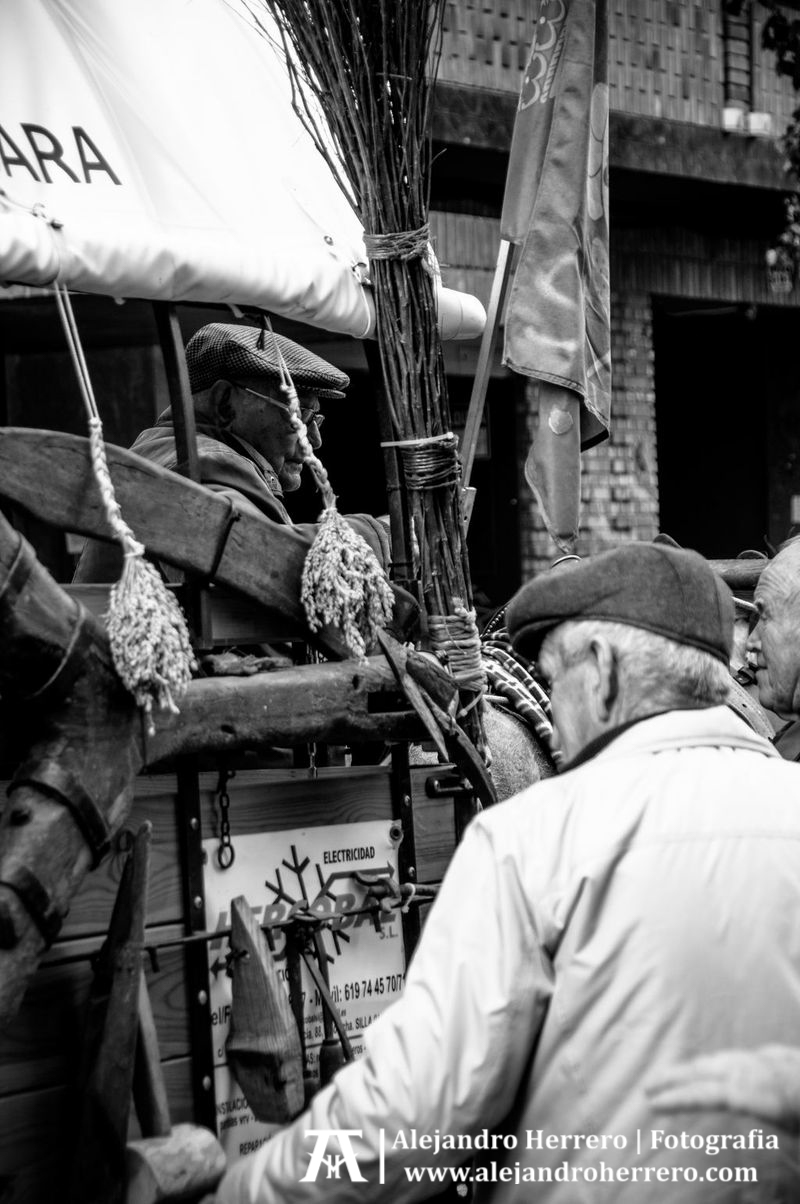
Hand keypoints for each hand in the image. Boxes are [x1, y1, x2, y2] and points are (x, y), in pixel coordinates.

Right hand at [646, 1046, 799, 1131]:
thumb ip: (756, 1114)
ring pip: (720, 1058)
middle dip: (673, 1075)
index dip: (677, 1098)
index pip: (708, 1094)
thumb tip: (727, 1104)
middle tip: (646, 1085)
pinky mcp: (778, 1055)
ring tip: (673, 1075)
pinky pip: (738, 1056)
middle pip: (706, 1069)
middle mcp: (755, 1069)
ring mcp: (766, 1058)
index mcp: (757, 1091)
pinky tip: (717, 1066)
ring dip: (692, 1066)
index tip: (651, 1103)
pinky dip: (716, 1061)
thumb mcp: (790, 1124)